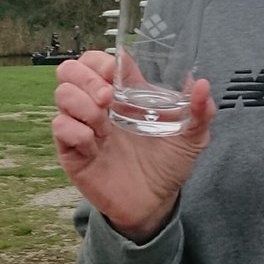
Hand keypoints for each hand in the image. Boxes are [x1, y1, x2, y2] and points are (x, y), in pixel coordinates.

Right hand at [53, 50, 215, 240]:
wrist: (156, 203)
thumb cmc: (169, 165)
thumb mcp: (192, 138)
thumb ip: (201, 111)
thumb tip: (203, 84)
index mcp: (124, 95)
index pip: (98, 60)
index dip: (102, 60)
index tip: (116, 72)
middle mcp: (99, 106)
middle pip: (70, 70)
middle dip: (85, 77)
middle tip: (108, 97)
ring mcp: (83, 127)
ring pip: (62, 95)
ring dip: (82, 104)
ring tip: (104, 124)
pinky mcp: (72, 151)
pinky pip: (60, 128)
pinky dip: (77, 131)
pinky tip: (95, 145)